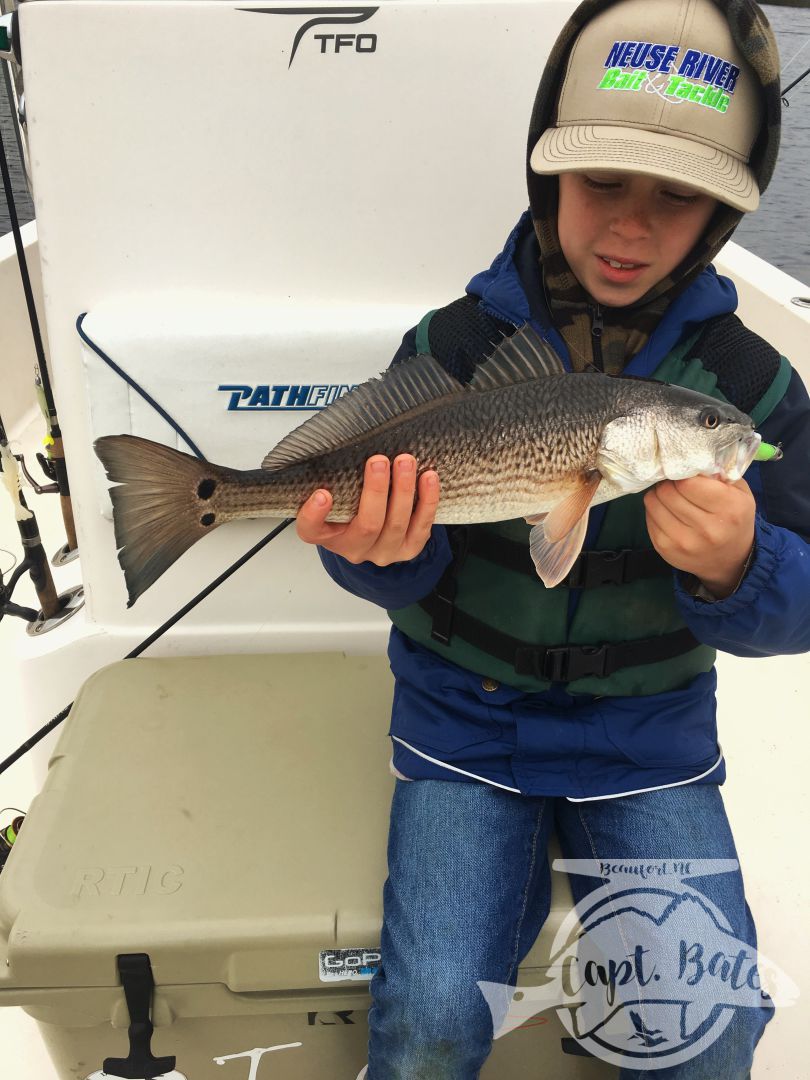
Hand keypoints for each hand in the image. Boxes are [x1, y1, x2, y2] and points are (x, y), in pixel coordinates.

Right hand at [296, 454, 439, 565]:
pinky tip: (428, 478)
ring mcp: (383, 551)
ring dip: (403, 490)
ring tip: (405, 461)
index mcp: (328, 535)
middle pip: (367, 525)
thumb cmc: (353, 505)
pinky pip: (421, 526)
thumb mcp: (338, 494)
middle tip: (378, 461)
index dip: (314, 514)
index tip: (322, 493)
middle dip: (375, 491)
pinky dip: (427, 501)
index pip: (311, 530)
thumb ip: (337, 478)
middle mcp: (354, 548)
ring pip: (396, 525)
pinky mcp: (408, 549)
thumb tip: (348, 440)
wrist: (377, 531)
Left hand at [643, 476, 755, 598]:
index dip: (682, 473)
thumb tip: (689, 459)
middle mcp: (707, 529)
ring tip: (671, 496)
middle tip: (675, 483)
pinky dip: (655, 509)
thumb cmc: (735, 519)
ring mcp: (683, 542)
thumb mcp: (740, 493)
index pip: (687, 482)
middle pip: (667, 491)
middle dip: (669, 482)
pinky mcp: (665, 550)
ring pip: (653, 502)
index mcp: (729, 509)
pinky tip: (668, 512)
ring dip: (659, 494)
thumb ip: (719, 473)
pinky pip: (648, 517)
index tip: (685, 473)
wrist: (731, 560)